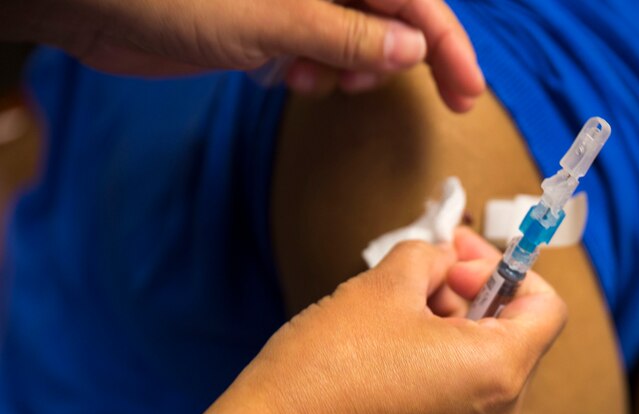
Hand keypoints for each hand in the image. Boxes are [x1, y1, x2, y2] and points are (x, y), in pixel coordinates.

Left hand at [2, 0, 483, 109]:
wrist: (91, 5)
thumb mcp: (274, 19)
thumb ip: (348, 36)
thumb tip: (411, 51)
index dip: (446, 44)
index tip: (468, 93)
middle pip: (390, 15)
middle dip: (405, 58)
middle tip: (425, 100)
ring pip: (355, 37)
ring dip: (355, 69)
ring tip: (326, 83)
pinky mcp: (266, 23)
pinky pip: (316, 49)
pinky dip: (317, 70)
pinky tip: (294, 80)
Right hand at [208, 229, 566, 413]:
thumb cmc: (330, 364)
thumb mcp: (387, 285)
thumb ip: (433, 258)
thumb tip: (446, 259)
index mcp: (501, 374)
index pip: (547, 309)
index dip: (509, 271)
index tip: (460, 258)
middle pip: (516, 340)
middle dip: (475, 297)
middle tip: (428, 271)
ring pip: (487, 372)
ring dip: (456, 331)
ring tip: (402, 310)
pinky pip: (462, 403)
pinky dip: (443, 369)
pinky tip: (394, 351)